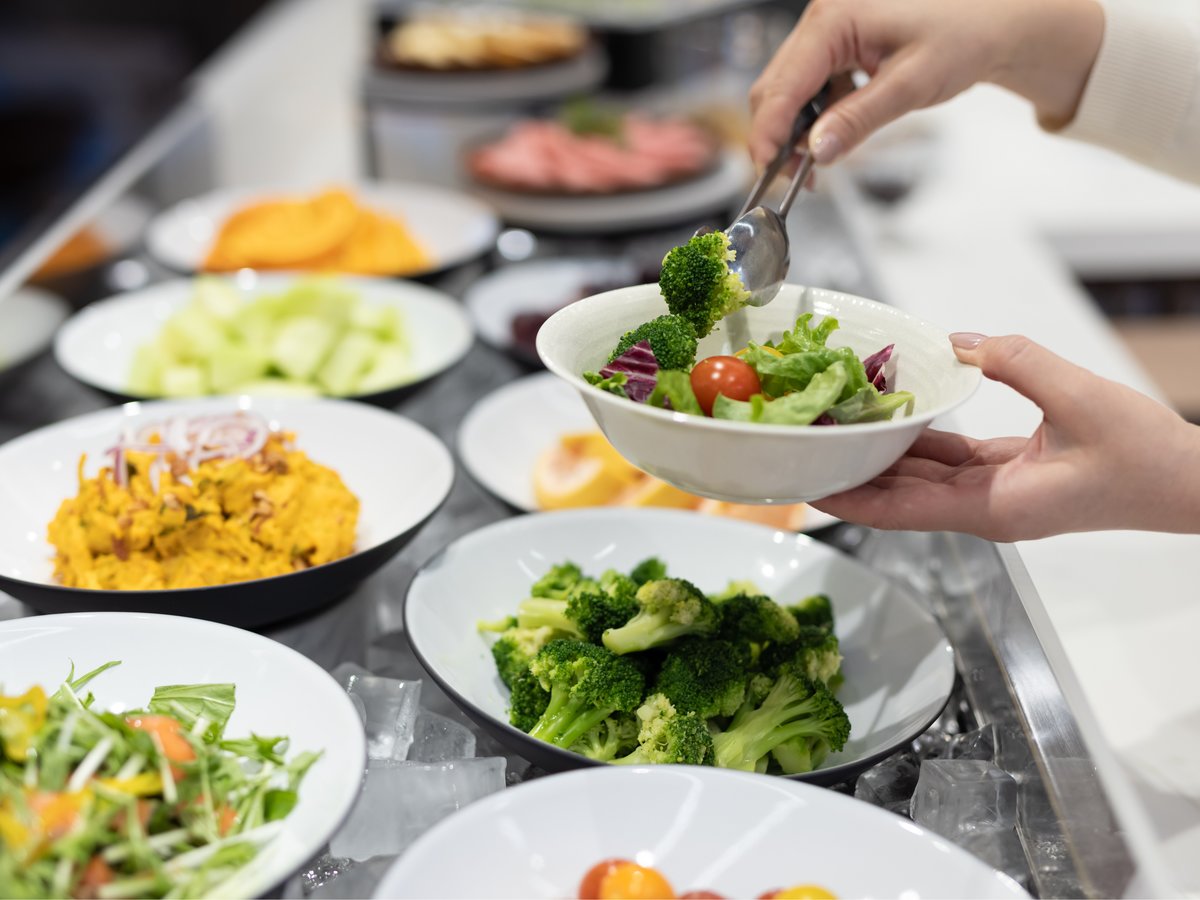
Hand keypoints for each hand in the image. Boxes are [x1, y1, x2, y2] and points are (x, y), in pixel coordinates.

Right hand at [748, 0, 1104, 166]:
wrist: (993, 21)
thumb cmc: (963, 35)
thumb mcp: (910, 84)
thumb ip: (858, 119)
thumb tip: (816, 152)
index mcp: (834, 18)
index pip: (782, 84)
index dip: (769, 133)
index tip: (768, 171)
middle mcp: (822, 18)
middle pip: (775, 87)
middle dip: (779, 137)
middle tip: (798, 179)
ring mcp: (827, 30)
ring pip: (788, 90)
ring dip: (796, 130)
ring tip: (818, 163)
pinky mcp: (835, 44)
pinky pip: (809, 86)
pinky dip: (814, 117)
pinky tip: (834, 134)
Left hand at [812, 334, 1199, 540]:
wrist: (1188, 483)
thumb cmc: (1146, 458)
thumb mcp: (1080, 399)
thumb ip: (1017, 362)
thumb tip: (960, 340)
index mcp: (995, 508)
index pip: (901, 511)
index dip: (851, 501)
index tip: (806, 487)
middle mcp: (986, 508)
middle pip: (900, 495)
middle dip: (853, 473)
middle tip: (805, 446)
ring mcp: (997, 494)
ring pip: (922, 477)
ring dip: (882, 455)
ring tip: (836, 427)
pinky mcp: (1009, 475)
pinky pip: (950, 459)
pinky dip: (921, 440)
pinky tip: (893, 415)